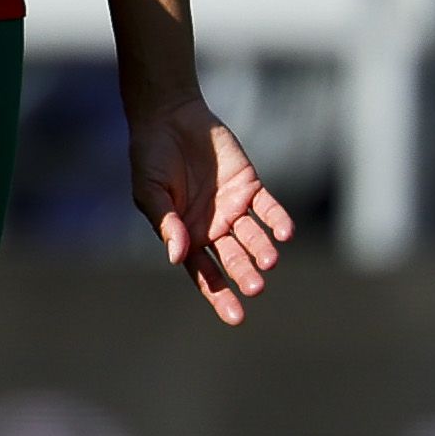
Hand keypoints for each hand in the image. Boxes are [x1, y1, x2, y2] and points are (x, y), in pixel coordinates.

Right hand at [129, 92, 291, 322]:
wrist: (169, 118)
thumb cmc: (150, 158)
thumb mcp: (150, 192)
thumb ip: (165, 223)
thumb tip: (177, 257)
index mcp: (186, 235)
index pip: (205, 274)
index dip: (219, 295)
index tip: (236, 317)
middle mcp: (213, 227)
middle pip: (233, 259)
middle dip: (244, 274)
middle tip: (255, 287)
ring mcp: (233, 208)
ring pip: (253, 238)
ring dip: (262, 251)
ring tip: (269, 261)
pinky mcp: (250, 186)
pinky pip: (268, 208)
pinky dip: (277, 221)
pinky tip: (283, 233)